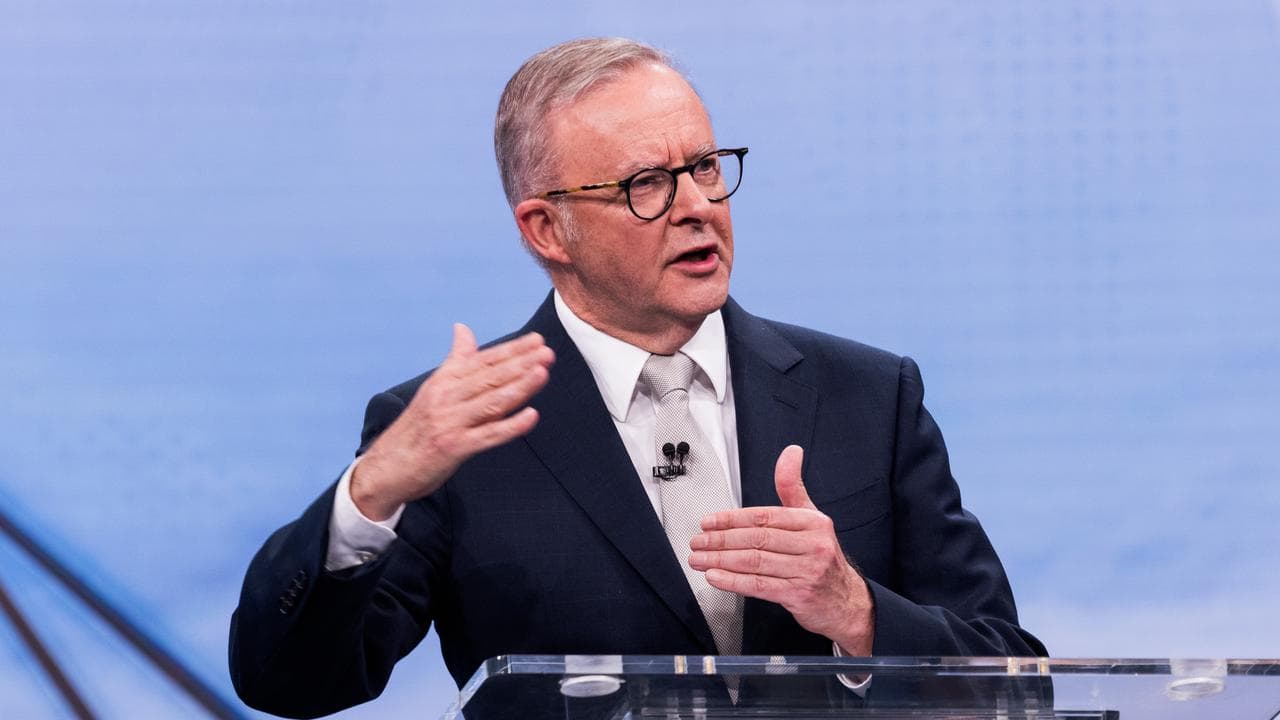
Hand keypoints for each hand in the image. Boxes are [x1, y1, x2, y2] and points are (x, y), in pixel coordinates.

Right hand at [350, 324, 553, 519]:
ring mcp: (450, 422)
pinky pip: (487, 435)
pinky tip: (531, 416)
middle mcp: (446, 397)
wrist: (386, 467)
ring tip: (543, 373)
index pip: (483, 360)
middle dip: (521, 363)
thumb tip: (462, 328)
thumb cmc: (416, 428)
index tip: (536, 340)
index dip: (511, 350)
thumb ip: (455, 360)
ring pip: (491, 401)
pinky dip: (511, 426)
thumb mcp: (433, 388)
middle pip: (490, 377)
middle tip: (547, 352)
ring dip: (519, 386)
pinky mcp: (453, 447)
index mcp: (443, 381)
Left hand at [688, 445, 873, 654]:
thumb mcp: (812, 519)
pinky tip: (716, 578)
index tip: (708, 523)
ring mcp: (807, 571)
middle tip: (698, 542)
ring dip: (721, 561)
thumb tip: (791, 452)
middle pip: (757, 539)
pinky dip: (734, 582)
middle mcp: (812, 545)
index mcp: (812, 522)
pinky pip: (759, 586)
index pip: (764, 517)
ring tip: (699, 559)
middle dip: (721, 540)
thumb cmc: (821, 557)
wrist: (846, 601)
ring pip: (755, 562)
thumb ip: (793, 488)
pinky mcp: (799, 595)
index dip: (731, 519)